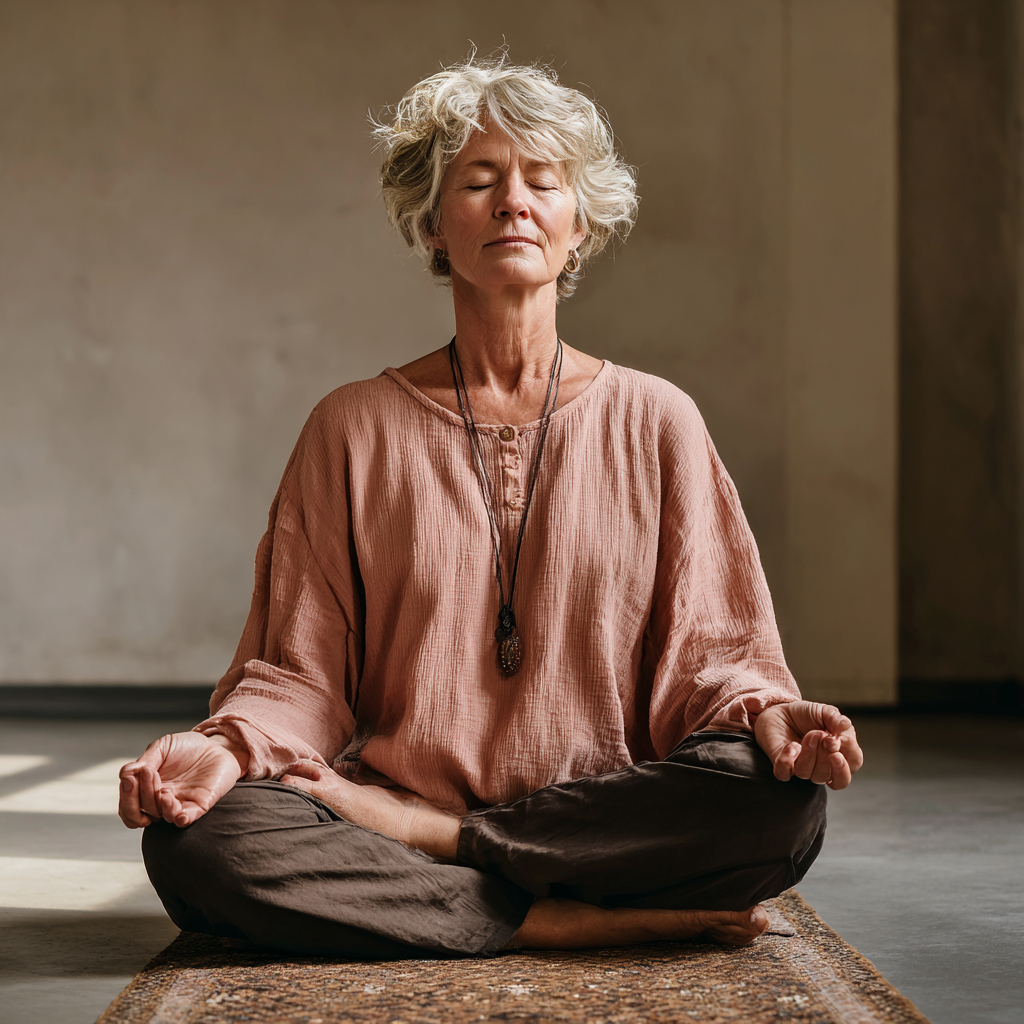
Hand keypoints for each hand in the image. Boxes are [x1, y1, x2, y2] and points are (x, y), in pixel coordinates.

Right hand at [118, 731, 247, 828]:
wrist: (217, 745)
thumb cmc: (188, 747)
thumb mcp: (163, 746)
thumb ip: (145, 760)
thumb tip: (127, 775)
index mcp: (147, 788)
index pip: (127, 805)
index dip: (126, 794)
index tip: (133, 774)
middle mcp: (160, 800)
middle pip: (138, 814)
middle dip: (140, 795)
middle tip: (151, 774)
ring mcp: (179, 804)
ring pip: (161, 817)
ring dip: (157, 806)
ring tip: (165, 791)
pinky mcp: (198, 806)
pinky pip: (185, 820)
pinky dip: (178, 818)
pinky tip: (177, 808)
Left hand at [754, 701, 862, 789]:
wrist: (780, 710)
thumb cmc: (806, 714)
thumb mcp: (824, 712)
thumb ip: (837, 719)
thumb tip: (845, 725)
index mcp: (839, 753)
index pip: (851, 767)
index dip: (846, 758)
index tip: (835, 740)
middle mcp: (822, 766)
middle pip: (830, 775)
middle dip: (825, 754)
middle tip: (819, 734)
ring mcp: (801, 767)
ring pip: (807, 774)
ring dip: (809, 753)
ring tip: (808, 735)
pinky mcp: (782, 766)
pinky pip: (784, 773)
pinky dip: (787, 760)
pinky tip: (791, 745)